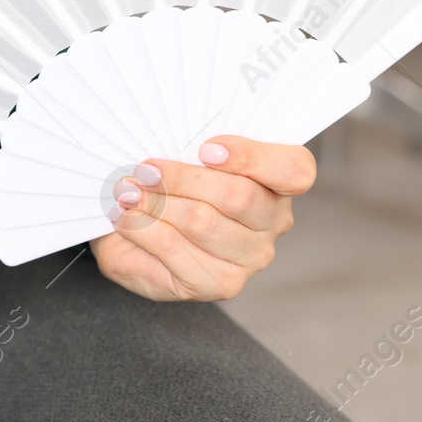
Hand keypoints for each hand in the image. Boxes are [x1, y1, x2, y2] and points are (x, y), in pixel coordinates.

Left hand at [89, 135, 315, 301]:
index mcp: (279, 183)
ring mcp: (250, 258)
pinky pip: (175, 248)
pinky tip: (126, 217)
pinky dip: (143, 228)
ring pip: (202, 222)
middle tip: (144, 169)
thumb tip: (171, 137)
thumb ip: (192, 146)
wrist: (136, 232)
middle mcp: (273, 223)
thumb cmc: (172, 188)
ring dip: (156, 203)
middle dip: (181, 178)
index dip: (251, 156)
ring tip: (127, 192)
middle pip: (238, 195)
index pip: (294, 170)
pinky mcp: (219, 284)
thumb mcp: (185, 158)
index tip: (206, 149)